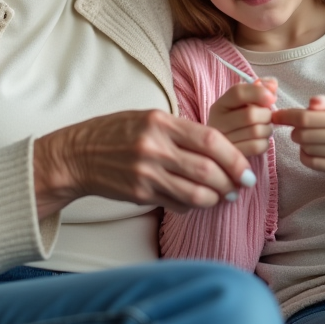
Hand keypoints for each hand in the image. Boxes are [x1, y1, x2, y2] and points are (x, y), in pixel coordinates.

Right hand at [32, 109, 255, 218]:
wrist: (77, 155)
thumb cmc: (117, 133)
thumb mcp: (148, 119)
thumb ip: (181, 131)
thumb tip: (220, 150)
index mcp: (161, 122)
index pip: (210, 140)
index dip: (235, 158)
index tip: (247, 170)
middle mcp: (155, 147)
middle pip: (207, 170)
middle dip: (231, 182)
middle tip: (241, 187)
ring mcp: (146, 173)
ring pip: (196, 193)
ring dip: (216, 198)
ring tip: (224, 197)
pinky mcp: (140, 194)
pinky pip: (177, 204)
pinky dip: (193, 205)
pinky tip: (196, 200)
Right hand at [208, 79, 276, 157]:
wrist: (223, 148)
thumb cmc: (238, 120)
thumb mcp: (243, 103)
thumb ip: (259, 88)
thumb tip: (272, 85)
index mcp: (219, 105)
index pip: (238, 92)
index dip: (258, 92)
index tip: (271, 97)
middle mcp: (217, 122)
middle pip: (251, 114)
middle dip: (266, 115)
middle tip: (266, 117)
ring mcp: (224, 141)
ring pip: (257, 131)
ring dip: (267, 129)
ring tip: (262, 128)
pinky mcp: (233, 155)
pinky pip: (258, 146)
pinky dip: (265, 143)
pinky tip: (259, 140)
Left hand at [272, 96, 324, 172]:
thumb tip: (311, 103)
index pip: (305, 118)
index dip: (286, 116)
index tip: (276, 116)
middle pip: (302, 135)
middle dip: (295, 129)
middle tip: (300, 126)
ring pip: (305, 148)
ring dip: (301, 141)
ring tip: (310, 136)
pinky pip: (311, 163)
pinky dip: (305, 155)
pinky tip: (311, 148)